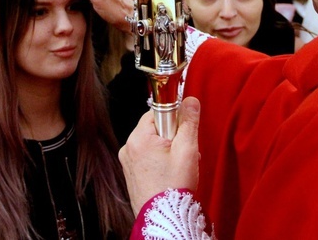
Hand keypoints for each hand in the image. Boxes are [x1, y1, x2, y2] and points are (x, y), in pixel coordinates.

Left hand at [119, 97, 200, 214]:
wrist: (164, 218)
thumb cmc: (173, 187)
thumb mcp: (187, 149)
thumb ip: (189, 121)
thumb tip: (190, 100)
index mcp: (138, 138)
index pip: (157, 112)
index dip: (174, 120)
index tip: (182, 133)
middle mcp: (128, 148)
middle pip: (155, 128)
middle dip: (172, 136)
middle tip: (182, 153)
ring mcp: (128, 162)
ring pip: (152, 143)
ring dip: (168, 149)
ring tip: (177, 167)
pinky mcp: (131, 173)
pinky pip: (147, 156)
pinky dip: (159, 160)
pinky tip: (169, 173)